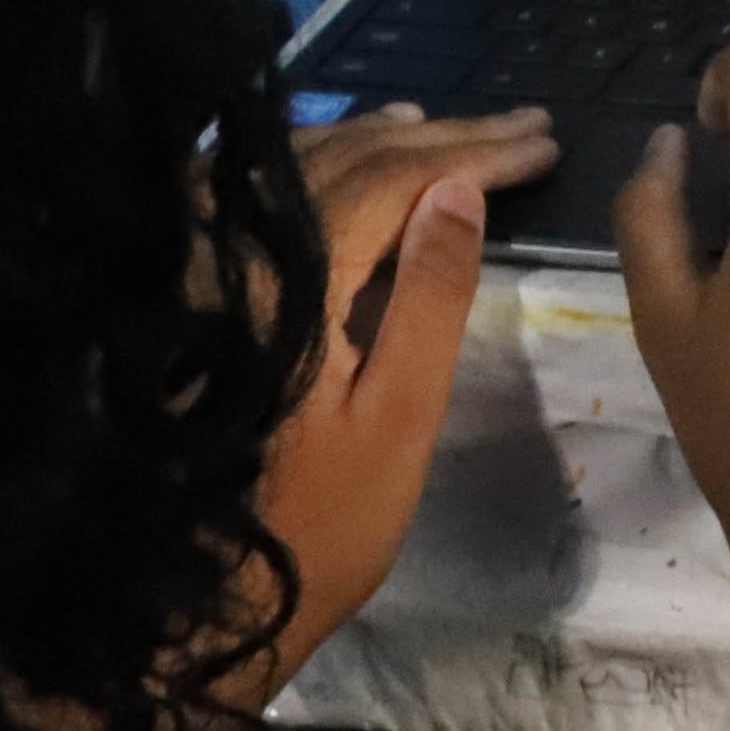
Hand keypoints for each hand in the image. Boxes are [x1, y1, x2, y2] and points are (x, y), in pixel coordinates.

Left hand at [224, 100, 554, 703]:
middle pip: (345, 161)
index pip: (395, 179)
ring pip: (290, 169)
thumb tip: (462, 189)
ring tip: (440, 130)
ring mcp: (196, 269)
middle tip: (524, 127)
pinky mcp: (183, 295)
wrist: (189, 602)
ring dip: (373, 143)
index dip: (476, 154)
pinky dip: (305, 170)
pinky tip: (333, 168)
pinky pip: (243, 196)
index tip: (547, 144)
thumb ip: (427, 299)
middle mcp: (232, 252)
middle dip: (443, 140)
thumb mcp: (397, 420)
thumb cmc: (315, 527)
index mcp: (292, 280)